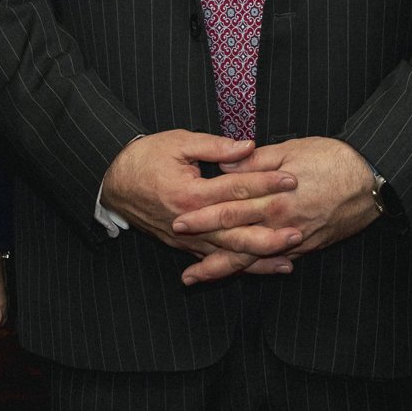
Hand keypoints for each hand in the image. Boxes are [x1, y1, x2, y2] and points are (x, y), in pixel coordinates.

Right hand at [103, 130, 301, 282]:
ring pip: (228, 253)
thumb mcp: (178, 142)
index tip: (291, 179)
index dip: (265, 183)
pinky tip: (260, 268)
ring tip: (289, 257)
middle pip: (236, 231)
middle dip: (269, 231)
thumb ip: (215, 147)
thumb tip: (248, 147)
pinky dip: (238, 265)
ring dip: (259, 257)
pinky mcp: (184, 247)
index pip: (235, 190)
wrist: (112, 183)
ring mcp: (187, 239)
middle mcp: (191, 222)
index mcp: (190, 193)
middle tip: (298, 228)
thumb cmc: (144, 158)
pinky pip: (215, 260)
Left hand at [174, 137, 381, 284]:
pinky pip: (276, 260)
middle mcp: (280, 224)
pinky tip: (243, 272)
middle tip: (181, 268)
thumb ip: (256, 161)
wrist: (372, 179)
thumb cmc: (333, 158)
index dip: (202, 217)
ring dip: (225, 269)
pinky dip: (257, 268)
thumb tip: (225, 165)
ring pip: (254, 258)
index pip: (229, 209)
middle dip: (207, 253)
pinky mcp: (309, 245)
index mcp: (273, 198)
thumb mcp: (291, 150)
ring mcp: (295, 238)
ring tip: (199, 278)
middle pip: (236, 242)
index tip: (179, 222)